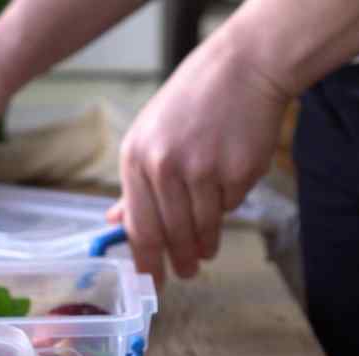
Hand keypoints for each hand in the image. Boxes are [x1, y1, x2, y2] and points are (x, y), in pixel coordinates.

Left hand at [109, 36, 290, 280]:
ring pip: (204, 227)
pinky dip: (229, 203)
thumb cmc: (191, 103)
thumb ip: (135, 184)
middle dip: (180, 261)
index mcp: (135, 159)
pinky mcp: (237, 171)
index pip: (138, 228)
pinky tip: (228, 180)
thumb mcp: (149, 136)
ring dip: (206, 243)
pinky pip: (230, 206)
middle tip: (186, 273)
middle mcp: (164, 167)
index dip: (146, 263)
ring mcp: (202, 170)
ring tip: (207, 247)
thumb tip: (116, 221)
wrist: (242, 69)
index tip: (152, 283)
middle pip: (172, 236)